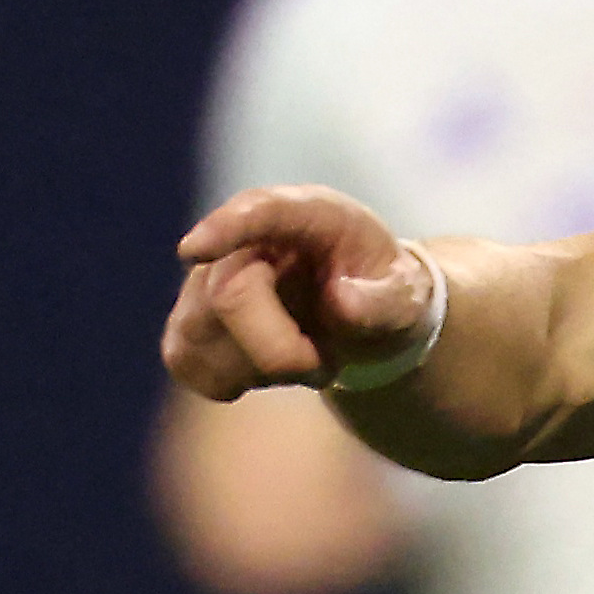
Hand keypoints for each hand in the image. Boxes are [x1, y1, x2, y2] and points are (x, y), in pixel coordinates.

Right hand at [164, 185, 437, 400]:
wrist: (361, 307)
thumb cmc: (381, 289)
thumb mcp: (406, 294)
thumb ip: (385, 300)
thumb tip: (340, 303)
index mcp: (307, 214)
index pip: (258, 210)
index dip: (225, 228)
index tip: (194, 251)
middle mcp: (245, 240)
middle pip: (229, 296)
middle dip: (281, 351)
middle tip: (324, 363)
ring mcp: (205, 280)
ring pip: (201, 339)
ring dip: (261, 369)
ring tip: (303, 356)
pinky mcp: (187, 323)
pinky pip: (188, 364)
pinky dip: (232, 382)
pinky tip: (266, 368)